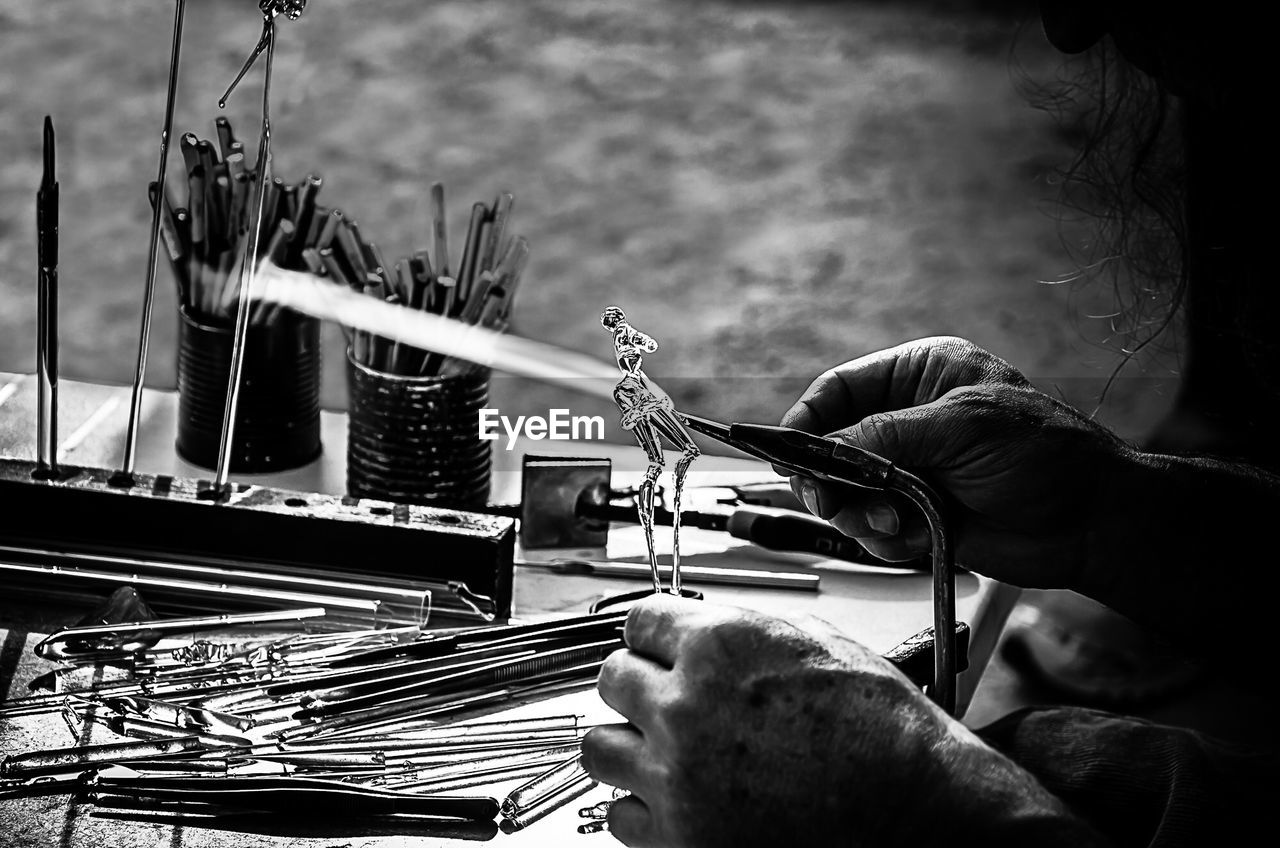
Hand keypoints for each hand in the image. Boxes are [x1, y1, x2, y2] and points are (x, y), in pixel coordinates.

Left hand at [582, 595, 1094, 847]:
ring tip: (661, 753)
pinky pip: (619, 815)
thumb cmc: (885, 732)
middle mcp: (686, 704)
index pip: (639, 620)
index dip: (655, 635)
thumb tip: (702, 629)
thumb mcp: (817, 643)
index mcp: (719, 644)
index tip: (659, 648)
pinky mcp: (678, 837)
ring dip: (628, 746)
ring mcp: (676, 775)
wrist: (917, 812)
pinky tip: (677, 801)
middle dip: (638, 685)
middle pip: (611, 679)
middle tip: (665, 701)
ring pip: (599, 748)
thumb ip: (742, 632)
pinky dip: (643, 809)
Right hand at [781, 336, 1131, 588]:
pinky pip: (871, 528)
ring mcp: (909, 470)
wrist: (1091, 524)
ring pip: (844, 493)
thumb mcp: (961, 427)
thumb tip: (823, 448)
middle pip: (829, 445)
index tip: (787, 451)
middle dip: (827, 477)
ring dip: (859, 512)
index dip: (806, 418)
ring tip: (895, 522)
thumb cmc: (1046, 456)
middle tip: (830, 500)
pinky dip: (885, 538)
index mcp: (919, 376)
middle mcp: (906, 421)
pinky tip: (918, 536)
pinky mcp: (915, 515)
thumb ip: (885, 435)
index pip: (839, 389)